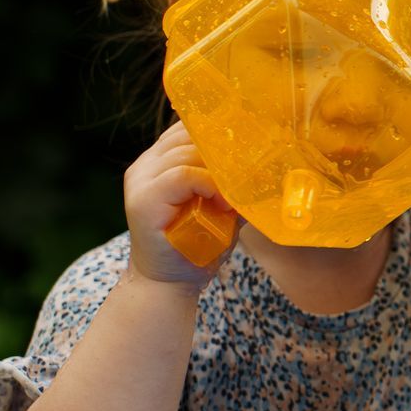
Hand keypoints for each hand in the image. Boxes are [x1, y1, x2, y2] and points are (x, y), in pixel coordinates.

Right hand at [124, 119, 235, 291]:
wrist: (169, 283)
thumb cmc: (198, 246)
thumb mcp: (223, 208)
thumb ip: (235, 184)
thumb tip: (270, 165)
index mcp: (161, 160)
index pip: (188, 128)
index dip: (218, 133)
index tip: (248, 147)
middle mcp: (146, 164)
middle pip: (188, 135)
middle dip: (223, 151)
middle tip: (247, 175)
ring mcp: (141, 179)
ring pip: (187, 153)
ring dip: (219, 172)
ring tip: (234, 199)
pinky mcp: (143, 199)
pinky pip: (182, 175)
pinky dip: (209, 185)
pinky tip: (223, 203)